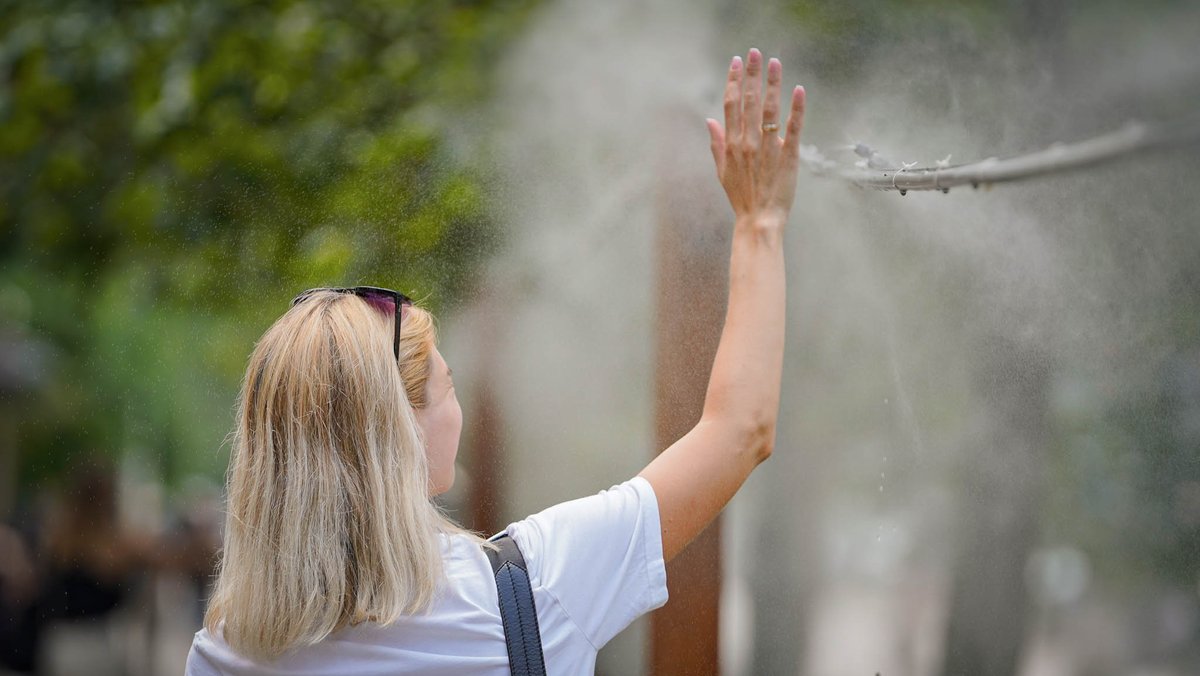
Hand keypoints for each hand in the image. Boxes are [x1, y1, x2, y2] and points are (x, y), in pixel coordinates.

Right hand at [706, 48, 805, 224]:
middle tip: (755, 52)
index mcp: (731, 144)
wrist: (758, 221)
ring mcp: (767, 149)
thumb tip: (709, 120)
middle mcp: (747, 143)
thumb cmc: (741, 198)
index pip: (730, 105)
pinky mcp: (787, 157)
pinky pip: (792, 129)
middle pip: (748, 101)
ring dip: (772, 84)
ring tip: (775, 63)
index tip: (736, 62)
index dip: (733, 81)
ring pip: (769, 110)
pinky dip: (796, 109)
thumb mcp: (722, 171)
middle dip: (751, 74)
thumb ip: (716, 144)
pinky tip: (799, 90)